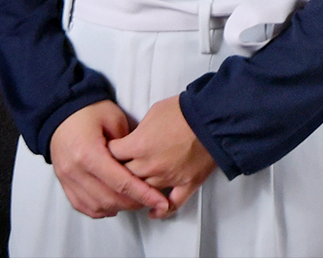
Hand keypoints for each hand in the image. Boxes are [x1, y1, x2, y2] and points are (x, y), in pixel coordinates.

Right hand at [49, 100, 171, 218]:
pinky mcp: (64, 183)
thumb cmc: (90, 111)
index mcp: (88, 153)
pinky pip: (82, 205)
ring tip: (137, 203)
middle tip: (153, 202)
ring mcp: (67, 179)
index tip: (160, 201)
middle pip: (109, 198)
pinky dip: (100, 209)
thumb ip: (128, 144)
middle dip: (134, 203)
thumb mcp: (115, 118)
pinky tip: (115, 206)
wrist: (61, 111)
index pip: (121, 182)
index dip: (143, 194)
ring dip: (119, 208)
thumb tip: (141, 165)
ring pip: (96, 206)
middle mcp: (75, 170)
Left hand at [107, 95, 219, 218]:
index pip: (111, 155)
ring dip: (138, 189)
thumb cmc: (184, 110)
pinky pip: (170, 204)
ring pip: (143, 192)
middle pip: (124, 176)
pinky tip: (154, 211)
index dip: (110, 151)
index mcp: (138, 145)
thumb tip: (135, 139)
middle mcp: (149, 166)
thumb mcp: (154, 112)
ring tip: (134, 187)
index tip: (111, 150)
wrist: (213, 117)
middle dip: (120, 171)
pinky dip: (161, 210)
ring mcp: (168, 178)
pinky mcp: (186, 184)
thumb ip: (139, 130)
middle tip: (120, 168)